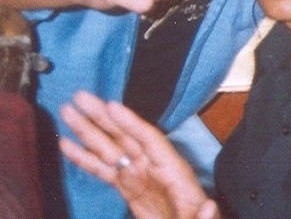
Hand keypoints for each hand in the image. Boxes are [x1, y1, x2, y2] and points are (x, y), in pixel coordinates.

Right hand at [60, 91, 219, 218]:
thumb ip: (203, 215)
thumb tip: (210, 205)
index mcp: (173, 170)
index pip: (150, 140)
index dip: (130, 123)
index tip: (111, 105)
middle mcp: (154, 166)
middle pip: (125, 136)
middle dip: (102, 117)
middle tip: (80, 97)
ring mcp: (139, 175)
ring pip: (109, 148)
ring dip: (88, 130)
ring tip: (68, 111)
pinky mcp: (128, 187)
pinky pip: (103, 170)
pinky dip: (85, 158)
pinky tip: (68, 144)